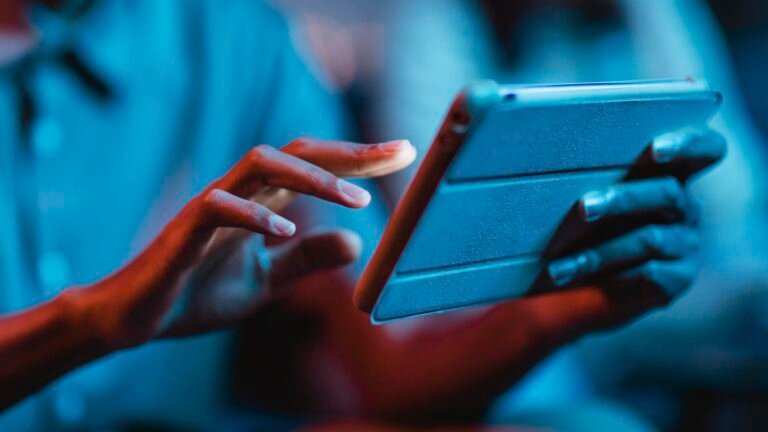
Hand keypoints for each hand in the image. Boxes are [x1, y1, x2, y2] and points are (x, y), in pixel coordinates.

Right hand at [61, 138, 415, 348]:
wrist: (137, 317)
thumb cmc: (198, 292)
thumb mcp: (268, 281)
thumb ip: (307, 260)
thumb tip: (357, 242)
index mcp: (260, 203)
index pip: (314, 166)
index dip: (358, 157)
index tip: (403, 151)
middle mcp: (239, 194)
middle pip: (296, 151)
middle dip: (348, 151)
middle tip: (396, 152)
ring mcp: (210, 208)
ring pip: (260, 165)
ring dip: (312, 177)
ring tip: (356, 198)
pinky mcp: (184, 233)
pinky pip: (218, 208)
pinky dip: (254, 217)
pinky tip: (286, 233)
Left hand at [544, 127, 724, 327]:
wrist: (600, 286)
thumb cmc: (592, 228)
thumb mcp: (598, 201)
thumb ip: (594, 181)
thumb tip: (544, 162)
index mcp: (672, 176)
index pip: (705, 149)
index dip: (688, 143)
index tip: (656, 147)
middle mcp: (686, 208)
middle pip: (668, 192)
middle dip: (623, 198)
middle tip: (584, 207)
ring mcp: (687, 244)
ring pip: (650, 239)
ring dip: (598, 252)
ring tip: (558, 267)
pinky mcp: (679, 278)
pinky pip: (647, 274)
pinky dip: (606, 278)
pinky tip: (576, 281)